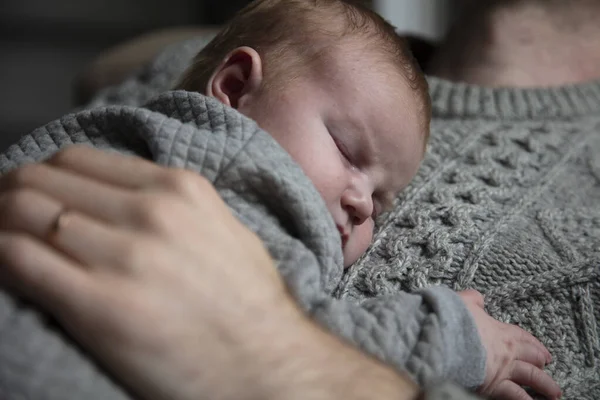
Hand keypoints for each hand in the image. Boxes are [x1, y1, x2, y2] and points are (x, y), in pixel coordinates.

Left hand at [0, 146, 298, 399]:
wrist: (267, 364)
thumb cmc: (248, 301)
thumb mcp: (223, 229)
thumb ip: (173, 206)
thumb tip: (119, 201)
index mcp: (179, 189)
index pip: (78, 159)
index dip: (43, 174)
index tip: (34, 193)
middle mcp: (150, 212)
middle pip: (43, 180)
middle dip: (11, 193)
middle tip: (4, 214)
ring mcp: (124, 256)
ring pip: (23, 213)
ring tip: (1, 238)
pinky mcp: (99, 306)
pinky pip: (19, 260)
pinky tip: (3, 265)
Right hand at [458, 290, 561, 399]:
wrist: (447, 338)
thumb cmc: (454, 320)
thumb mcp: (464, 302)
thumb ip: (473, 300)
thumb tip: (477, 298)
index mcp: (500, 331)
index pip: (522, 337)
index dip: (533, 343)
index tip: (541, 349)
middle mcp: (507, 351)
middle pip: (531, 356)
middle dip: (541, 361)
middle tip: (547, 364)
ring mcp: (504, 369)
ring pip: (531, 377)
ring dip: (545, 385)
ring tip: (554, 393)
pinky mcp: (496, 385)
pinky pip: (515, 395)